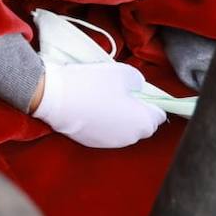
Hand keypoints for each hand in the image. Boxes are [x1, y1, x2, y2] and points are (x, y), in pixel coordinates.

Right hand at [32, 59, 165, 147]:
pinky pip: (106, 131)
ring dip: (118, 116)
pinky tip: (90, 107)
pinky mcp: (93, 143)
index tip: (137, 89)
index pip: (159, 113)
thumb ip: (139, 81)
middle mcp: (132, 138)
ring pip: (123, 128)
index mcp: (144, 122)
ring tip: (102, 98)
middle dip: (135, 109)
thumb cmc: (91, 84)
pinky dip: (103, 121)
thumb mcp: (123, 72)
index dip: (150, 99)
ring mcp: (111, 142)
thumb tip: (137, 88)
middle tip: (119, 92)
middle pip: (142, 123)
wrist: (55, 98)